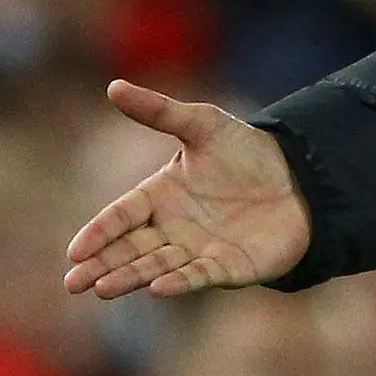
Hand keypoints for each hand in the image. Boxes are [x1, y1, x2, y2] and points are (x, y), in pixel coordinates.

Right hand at [64, 81, 311, 298]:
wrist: (301, 177)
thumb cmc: (246, 152)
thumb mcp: (204, 124)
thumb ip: (160, 111)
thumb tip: (113, 85)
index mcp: (160, 196)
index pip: (121, 216)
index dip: (98, 233)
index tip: (74, 251)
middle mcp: (173, 228)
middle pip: (130, 248)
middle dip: (102, 265)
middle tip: (74, 284)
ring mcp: (199, 250)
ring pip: (157, 266)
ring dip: (131, 277)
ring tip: (104, 288)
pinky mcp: (228, 267)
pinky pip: (199, 276)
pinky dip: (180, 283)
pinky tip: (158, 290)